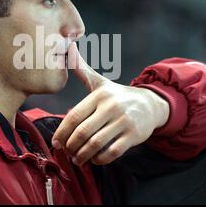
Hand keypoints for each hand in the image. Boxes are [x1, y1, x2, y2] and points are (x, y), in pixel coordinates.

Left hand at [51, 43, 168, 165]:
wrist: (150, 104)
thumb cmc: (117, 95)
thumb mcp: (100, 82)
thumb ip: (81, 69)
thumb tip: (68, 47)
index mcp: (100, 95)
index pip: (74, 116)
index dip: (62, 132)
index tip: (56, 143)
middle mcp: (111, 107)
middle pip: (83, 132)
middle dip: (71, 146)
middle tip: (66, 153)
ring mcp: (124, 121)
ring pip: (96, 144)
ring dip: (83, 155)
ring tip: (77, 159)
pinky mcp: (134, 135)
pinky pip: (112, 152)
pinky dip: (100, 159)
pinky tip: (94, 159)